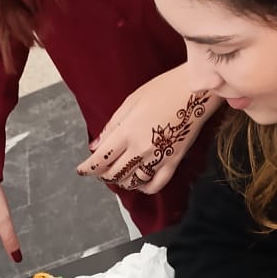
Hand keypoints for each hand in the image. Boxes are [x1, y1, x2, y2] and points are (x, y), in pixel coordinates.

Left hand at [78, 65, 217, 195]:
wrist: (195, 91)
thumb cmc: (162, 89)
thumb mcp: (130, 101)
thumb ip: (111, 126)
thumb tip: (95, 146)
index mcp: (126, 132)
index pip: (100, 159)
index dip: (88, 168)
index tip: (81, 170)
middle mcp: (139, 149)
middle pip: (113, 173)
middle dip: (103, 174)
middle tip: (100, 170)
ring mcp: (157, 158)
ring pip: (131, 182)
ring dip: (121, 181)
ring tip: (118, 174)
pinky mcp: (172, 163)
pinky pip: (154, 185)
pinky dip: (143, 188)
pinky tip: (139, 183)